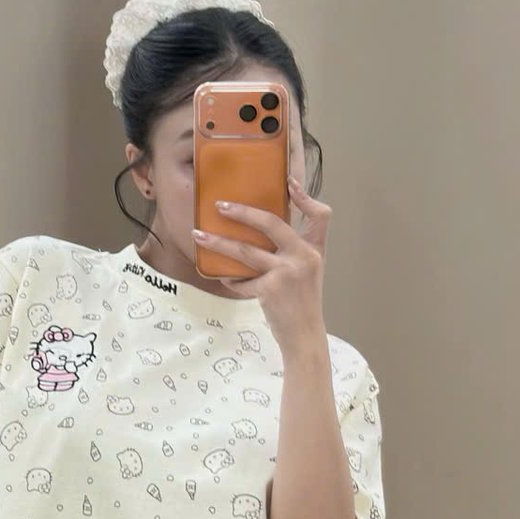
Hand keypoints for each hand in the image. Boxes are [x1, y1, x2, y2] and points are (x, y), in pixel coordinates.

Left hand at [191, 176, 329, 342]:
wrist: (304, 335)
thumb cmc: (301, 303)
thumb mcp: (306, 272)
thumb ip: (292, 252)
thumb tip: (259, 232)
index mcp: (314, 250)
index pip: (320, 215)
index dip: (306, 197)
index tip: (289, 183)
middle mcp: (304, 257)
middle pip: (271, 223)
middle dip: (242, 212)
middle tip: (220, 206)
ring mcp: (287, 272)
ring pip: (246, 251)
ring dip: (219, 243)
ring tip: (199, 235)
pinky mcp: (271, 289)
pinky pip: (242, 281)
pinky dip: (231, 280)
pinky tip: (223, 278)